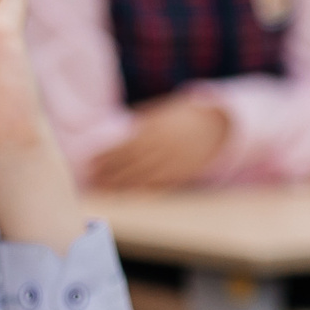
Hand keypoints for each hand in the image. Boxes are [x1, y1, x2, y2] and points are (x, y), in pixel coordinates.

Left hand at [87, 99, 230, 190]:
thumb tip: (121, 134)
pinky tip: (133, 196)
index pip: (123, 146)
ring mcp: (174, 161)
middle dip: (109, 174)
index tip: (90, 164)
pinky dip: (147, 192)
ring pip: (145, 177)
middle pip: (130, 164)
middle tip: (93, 182)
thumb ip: (142, 123)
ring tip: (107, 193)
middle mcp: (162, 147)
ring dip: (123, 187)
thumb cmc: (186, 116)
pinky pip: (164, 184)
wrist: (219, 122)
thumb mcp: (162, 113)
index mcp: (153, 130)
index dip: (105, 156)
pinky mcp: (185, 172)